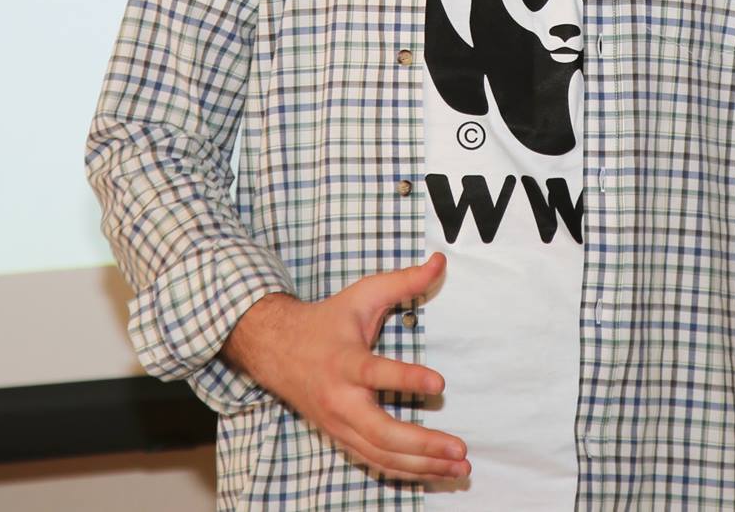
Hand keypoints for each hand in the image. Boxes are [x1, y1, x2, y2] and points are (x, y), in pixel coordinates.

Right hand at [220, 252, 468, 482]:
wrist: (276, 350)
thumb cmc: (327, 321)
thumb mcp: (363, 295)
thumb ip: (403, 281)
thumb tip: (441, 261)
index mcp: (344, 362)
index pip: (375, 373)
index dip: (406, 379)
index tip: (439, 383)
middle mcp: (340, 399)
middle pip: (380, 432)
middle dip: (422, 444)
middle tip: (459, 448)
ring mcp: (339, 425)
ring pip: (381, 455)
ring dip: (422, 466)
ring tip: (459, 467)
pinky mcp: (341, 438)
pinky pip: (376, 462)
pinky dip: (406, 472)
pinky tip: (436, 473)